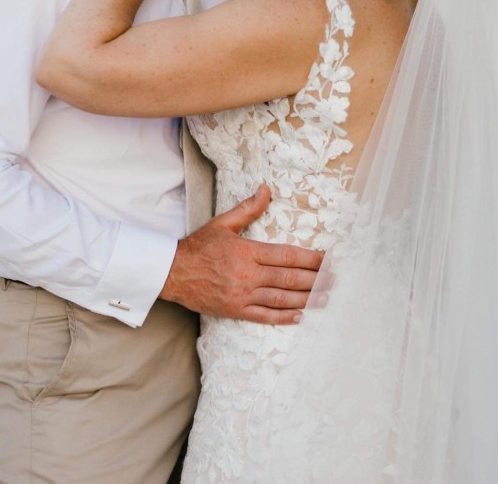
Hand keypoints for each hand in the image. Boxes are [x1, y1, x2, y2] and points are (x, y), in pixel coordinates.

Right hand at [160, 185, 329, 324]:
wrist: (172, 272)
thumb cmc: (198, 246)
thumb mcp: (223, 223)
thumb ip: (248, 208)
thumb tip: (266, 189)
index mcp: (247, 251)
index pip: (286, 255)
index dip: (310, 258)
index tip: (327, 259)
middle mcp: (248, 274)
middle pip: (288, 279)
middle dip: (315, 279)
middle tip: (334, 280)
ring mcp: (242, 295)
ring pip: (281, 299)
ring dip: (306, 299)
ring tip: (326, 298)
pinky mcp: (235, 310)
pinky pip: (264, 316)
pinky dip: (283, 317)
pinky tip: (300, 317)